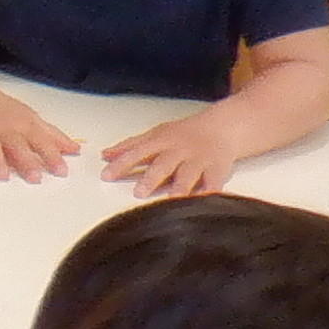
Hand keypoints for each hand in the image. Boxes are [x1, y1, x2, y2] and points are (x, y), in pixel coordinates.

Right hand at [0, 85, 81, 182]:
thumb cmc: (3, 110)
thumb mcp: (31, 119)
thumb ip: (53, 136)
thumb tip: (75, 149)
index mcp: (24, 125)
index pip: (42, 141)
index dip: (52, 156)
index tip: (62, 171)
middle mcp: (5, 128)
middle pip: (18, 147)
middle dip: (27, 162)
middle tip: (36, 178)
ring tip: (3, 175)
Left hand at [99, 112, 239, 198]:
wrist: (222, 127)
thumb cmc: (184, 134)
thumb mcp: (156, 135)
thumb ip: (131, 146)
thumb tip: (105, 155)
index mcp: (161, 141)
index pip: (138, 153)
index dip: (121, 164)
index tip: (106, 176)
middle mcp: (179, 151)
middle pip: (164, 164)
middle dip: (151, 178)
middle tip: (138, 192)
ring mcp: (199, 160)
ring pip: (189, 174)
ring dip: (181, 186)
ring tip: (172, 199)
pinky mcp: (217, 169)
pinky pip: (214, 182)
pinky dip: (211, 192)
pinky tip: (205, 201)